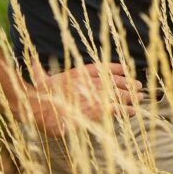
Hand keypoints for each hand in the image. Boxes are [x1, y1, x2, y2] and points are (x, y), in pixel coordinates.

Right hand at [28, 63, 142, 136]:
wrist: (38, 108)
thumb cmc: (39, 96)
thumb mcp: (40, 80)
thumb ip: (39, 71)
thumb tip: (32, 62)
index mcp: (78, 73)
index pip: (101, 68)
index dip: (115, 69)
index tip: (127, 69)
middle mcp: (88, 81)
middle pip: (113, 81)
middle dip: (127, 83)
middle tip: (138, 86)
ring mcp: (93, 94)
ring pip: (117, 93)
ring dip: (130, 96)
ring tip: (140, 98)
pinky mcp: (95, 109)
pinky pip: (115, 108)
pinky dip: (125, 110)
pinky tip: (132, 111)